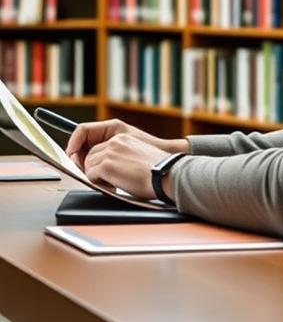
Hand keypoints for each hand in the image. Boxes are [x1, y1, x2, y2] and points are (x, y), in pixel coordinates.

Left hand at [66, 119, 186, 172]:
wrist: (166, 174)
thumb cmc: (156, 169)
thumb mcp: (137, 153)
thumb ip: (121, 153)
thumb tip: (106, 165)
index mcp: (122, 135)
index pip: (93, 140)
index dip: (83, 150)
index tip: (76, 159)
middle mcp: (115, 140)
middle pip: (89, 155)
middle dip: (91, 168)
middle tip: (103, 179)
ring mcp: (110, 151)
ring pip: (88, 166)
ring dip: (96, 176)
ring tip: (113, 182)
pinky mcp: (107, 165)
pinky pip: (91, 176)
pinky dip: (99, 183)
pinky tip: (114, 185)